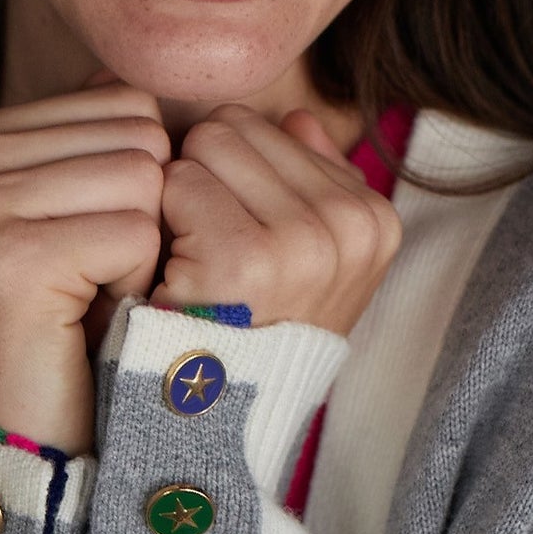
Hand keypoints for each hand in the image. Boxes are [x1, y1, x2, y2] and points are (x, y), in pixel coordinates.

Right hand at [0, 83, 168, 453]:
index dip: (139, 186)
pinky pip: (139, 234)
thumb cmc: (68, 333)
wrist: (25, 447)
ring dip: (144, 255)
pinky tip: (88, 323)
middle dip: (146, 217)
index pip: (126, 102)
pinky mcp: (6, 256)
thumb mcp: (79, 219)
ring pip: (146, 180)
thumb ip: (97, 141)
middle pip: (140, 135)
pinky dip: (137, 288)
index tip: (86, 252)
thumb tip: (128, 74)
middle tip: (91, 285)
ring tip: (88, 303)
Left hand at [151, 103, 400, 334]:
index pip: (271, 126)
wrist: (213, 417)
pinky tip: (174, 272)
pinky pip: (177, 182)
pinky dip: (160, 223)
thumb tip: (297, 116)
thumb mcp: (308, 262)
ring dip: (179, 198)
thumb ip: (309, 178)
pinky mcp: (245, 259)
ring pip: (204, 146)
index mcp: (373, 218)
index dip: (233, 178)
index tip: (239, 242)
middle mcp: (349, 225)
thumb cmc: (250, 331)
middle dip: (205, 176)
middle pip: (234, 127)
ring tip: (192, 260)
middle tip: (203, 248)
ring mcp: (302, 242)